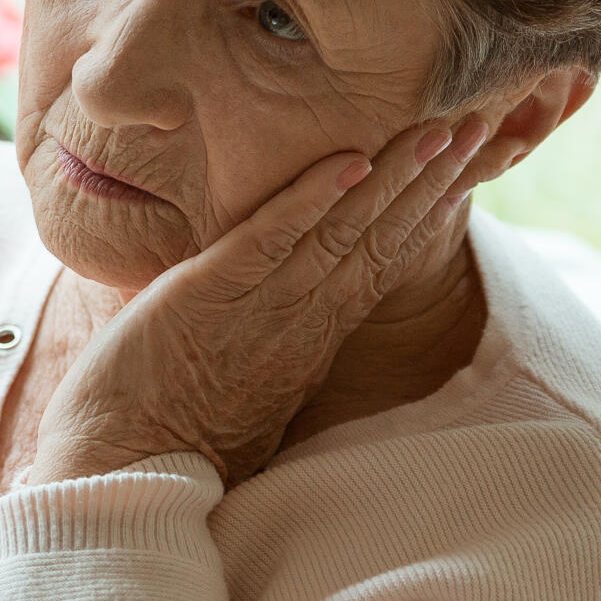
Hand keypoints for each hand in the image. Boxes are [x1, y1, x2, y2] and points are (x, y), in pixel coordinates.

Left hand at [29, 113, 493, 487]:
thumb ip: (271, 342)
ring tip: (442, 130)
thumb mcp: (241, 382)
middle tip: (481, 127)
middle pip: (380, 238)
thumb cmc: (162, 433)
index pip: (380, 261)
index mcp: (309, 338)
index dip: (425, 212)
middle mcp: (300, 321)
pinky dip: (309, 199)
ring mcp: (261, 308)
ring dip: (394, 177)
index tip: (465, 168)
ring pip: (342, 231)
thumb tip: (282, 318)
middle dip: (433, 182)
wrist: (118, 473)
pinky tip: (349, 163)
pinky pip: (269, 240)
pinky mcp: (209, 296)